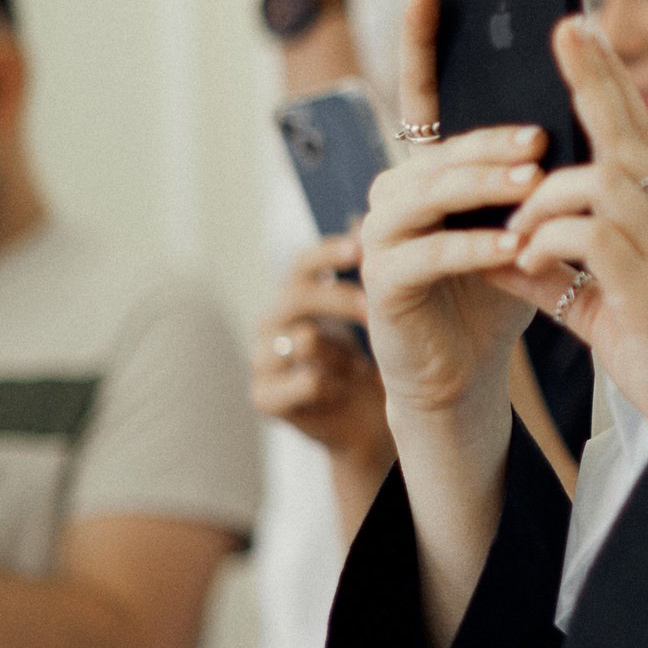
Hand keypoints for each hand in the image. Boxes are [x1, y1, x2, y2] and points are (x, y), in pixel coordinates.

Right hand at [253, 237, 391, 462]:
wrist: (368, 426)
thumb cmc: (374, 363)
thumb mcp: (378, 317)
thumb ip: (374, 273)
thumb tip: (385, 221)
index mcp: (296, 298)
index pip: (302, 263)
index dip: (328, 254)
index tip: (362, 251)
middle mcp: (271, 325)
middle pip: (295, 296)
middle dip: (338, 300)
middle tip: (373, 310)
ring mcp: (262, 362)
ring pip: (301, 340)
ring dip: (342, 353)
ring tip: (362, 368)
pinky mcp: (264, 398)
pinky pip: (305, 381)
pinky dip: (335, 385)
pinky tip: (348, 391)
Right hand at [358, 0, 545, 418]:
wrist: (465, 370)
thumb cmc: (498, 290)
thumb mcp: (521, 220)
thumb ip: (532, 170)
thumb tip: (578, 105)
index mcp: (430, 169)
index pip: (424, 98)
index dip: (420, 45)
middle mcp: (396, 191)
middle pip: (440, 150)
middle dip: (489, 141)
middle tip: (538, 138)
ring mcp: (380, 235)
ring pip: (428, 195)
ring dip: (481, 188)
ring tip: (530, 185)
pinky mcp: (381, 281)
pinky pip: (426, 253)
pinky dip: (471, 248)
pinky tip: (510, 247)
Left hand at [491, 16, 647, 436]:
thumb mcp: (595, 305)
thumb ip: (552, 269)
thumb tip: (496, 246)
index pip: (640, 134)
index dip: (609, 84)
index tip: (580, 35)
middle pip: (631, 131)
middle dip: (595, 78)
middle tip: (564, 27)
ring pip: (596, 181)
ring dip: (541, 199)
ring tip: (517, 233)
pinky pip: (588, 233)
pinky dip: (546, 239)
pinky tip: (528, 260)